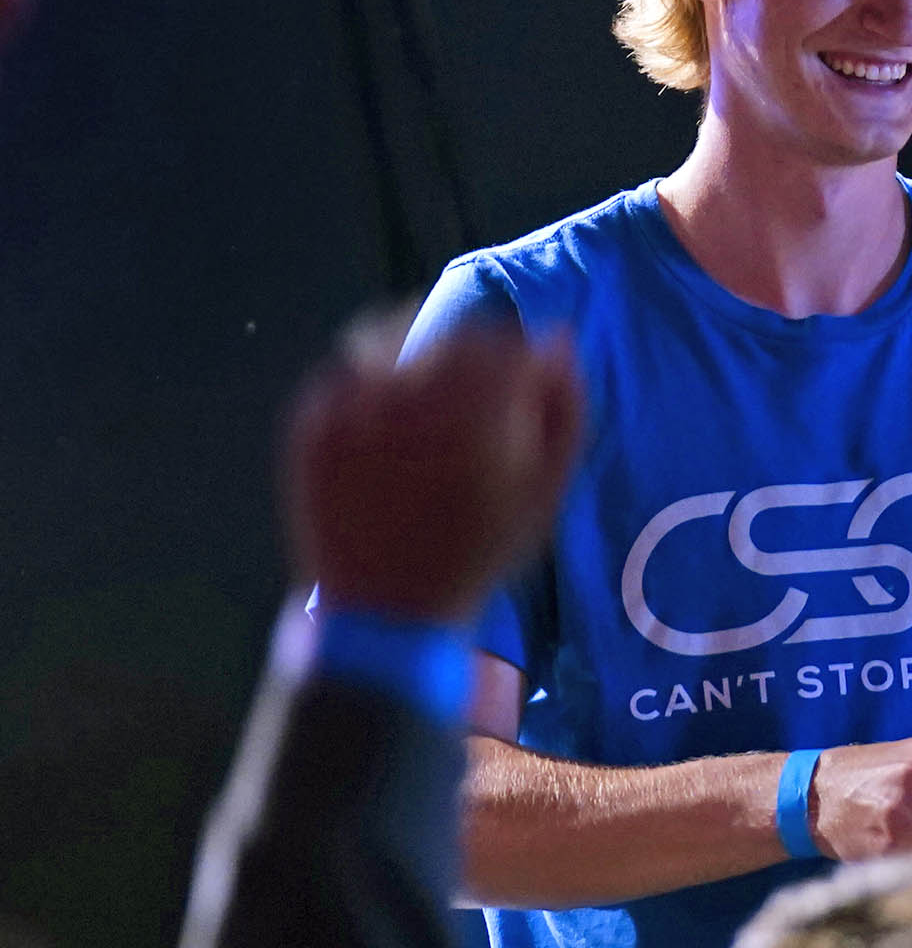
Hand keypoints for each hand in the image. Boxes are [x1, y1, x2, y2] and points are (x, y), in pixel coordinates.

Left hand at [287, 317, 583, 624]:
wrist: (385, 610)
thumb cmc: (477, 552)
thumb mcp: (545, 494)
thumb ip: (564, 413)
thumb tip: (559, 344)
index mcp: (476, 418)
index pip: (506, 346)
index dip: (525, 356)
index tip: (528, 378)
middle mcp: (409, 402)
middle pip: (451, 338)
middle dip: (475, 355)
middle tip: (481, 392)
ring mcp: (351, 411)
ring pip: (390, 338)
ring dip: (418, 353)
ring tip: (430, 392)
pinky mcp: (311, 425)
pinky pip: (344, 373)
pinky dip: (370, 378)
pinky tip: (387, 412)